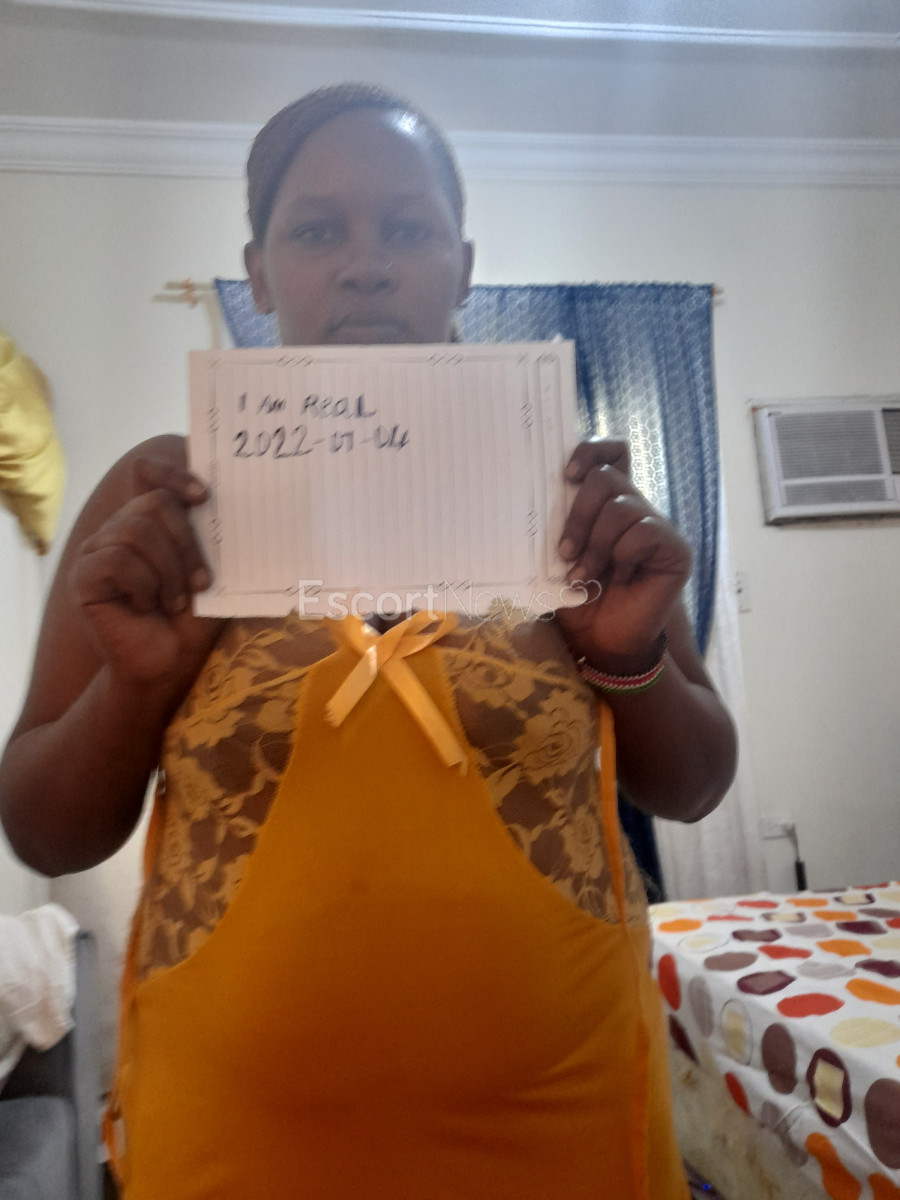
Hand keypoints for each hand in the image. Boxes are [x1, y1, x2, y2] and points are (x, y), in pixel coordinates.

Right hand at [69, 456, 221, 685]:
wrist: (168, 663)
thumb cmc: (192, 619)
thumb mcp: (211, 574)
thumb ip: (212, 539)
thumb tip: (237, 506)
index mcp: (151, 521)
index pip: (148, 473)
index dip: (172, 473)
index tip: (204, 497)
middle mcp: (121, 528)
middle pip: (154, 503)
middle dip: (187, 544)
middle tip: (203, 582)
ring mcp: (98, 549)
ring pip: (137, 531)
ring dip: (168, 571)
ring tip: (175, 602)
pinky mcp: (83, 574)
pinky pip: (117, 559)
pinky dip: (143, 586)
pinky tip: (144, 607)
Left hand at [554, 439, 690, 670]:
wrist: (601, 643)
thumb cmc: (578, 600)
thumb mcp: (558, 558)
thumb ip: (557, 525)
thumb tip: (535, 496)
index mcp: (606, 504)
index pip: (611, 453)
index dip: (591, 451)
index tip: (567, 475)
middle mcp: (634, 508)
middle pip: (607, 477)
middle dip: (578, 514)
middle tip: (565, 552)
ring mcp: (656, 526)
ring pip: (621, 507)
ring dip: (596, 545)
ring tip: (586, 576)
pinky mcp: (674, 548)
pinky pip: (644, 532)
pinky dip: (623, 556)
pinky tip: (621, 579)